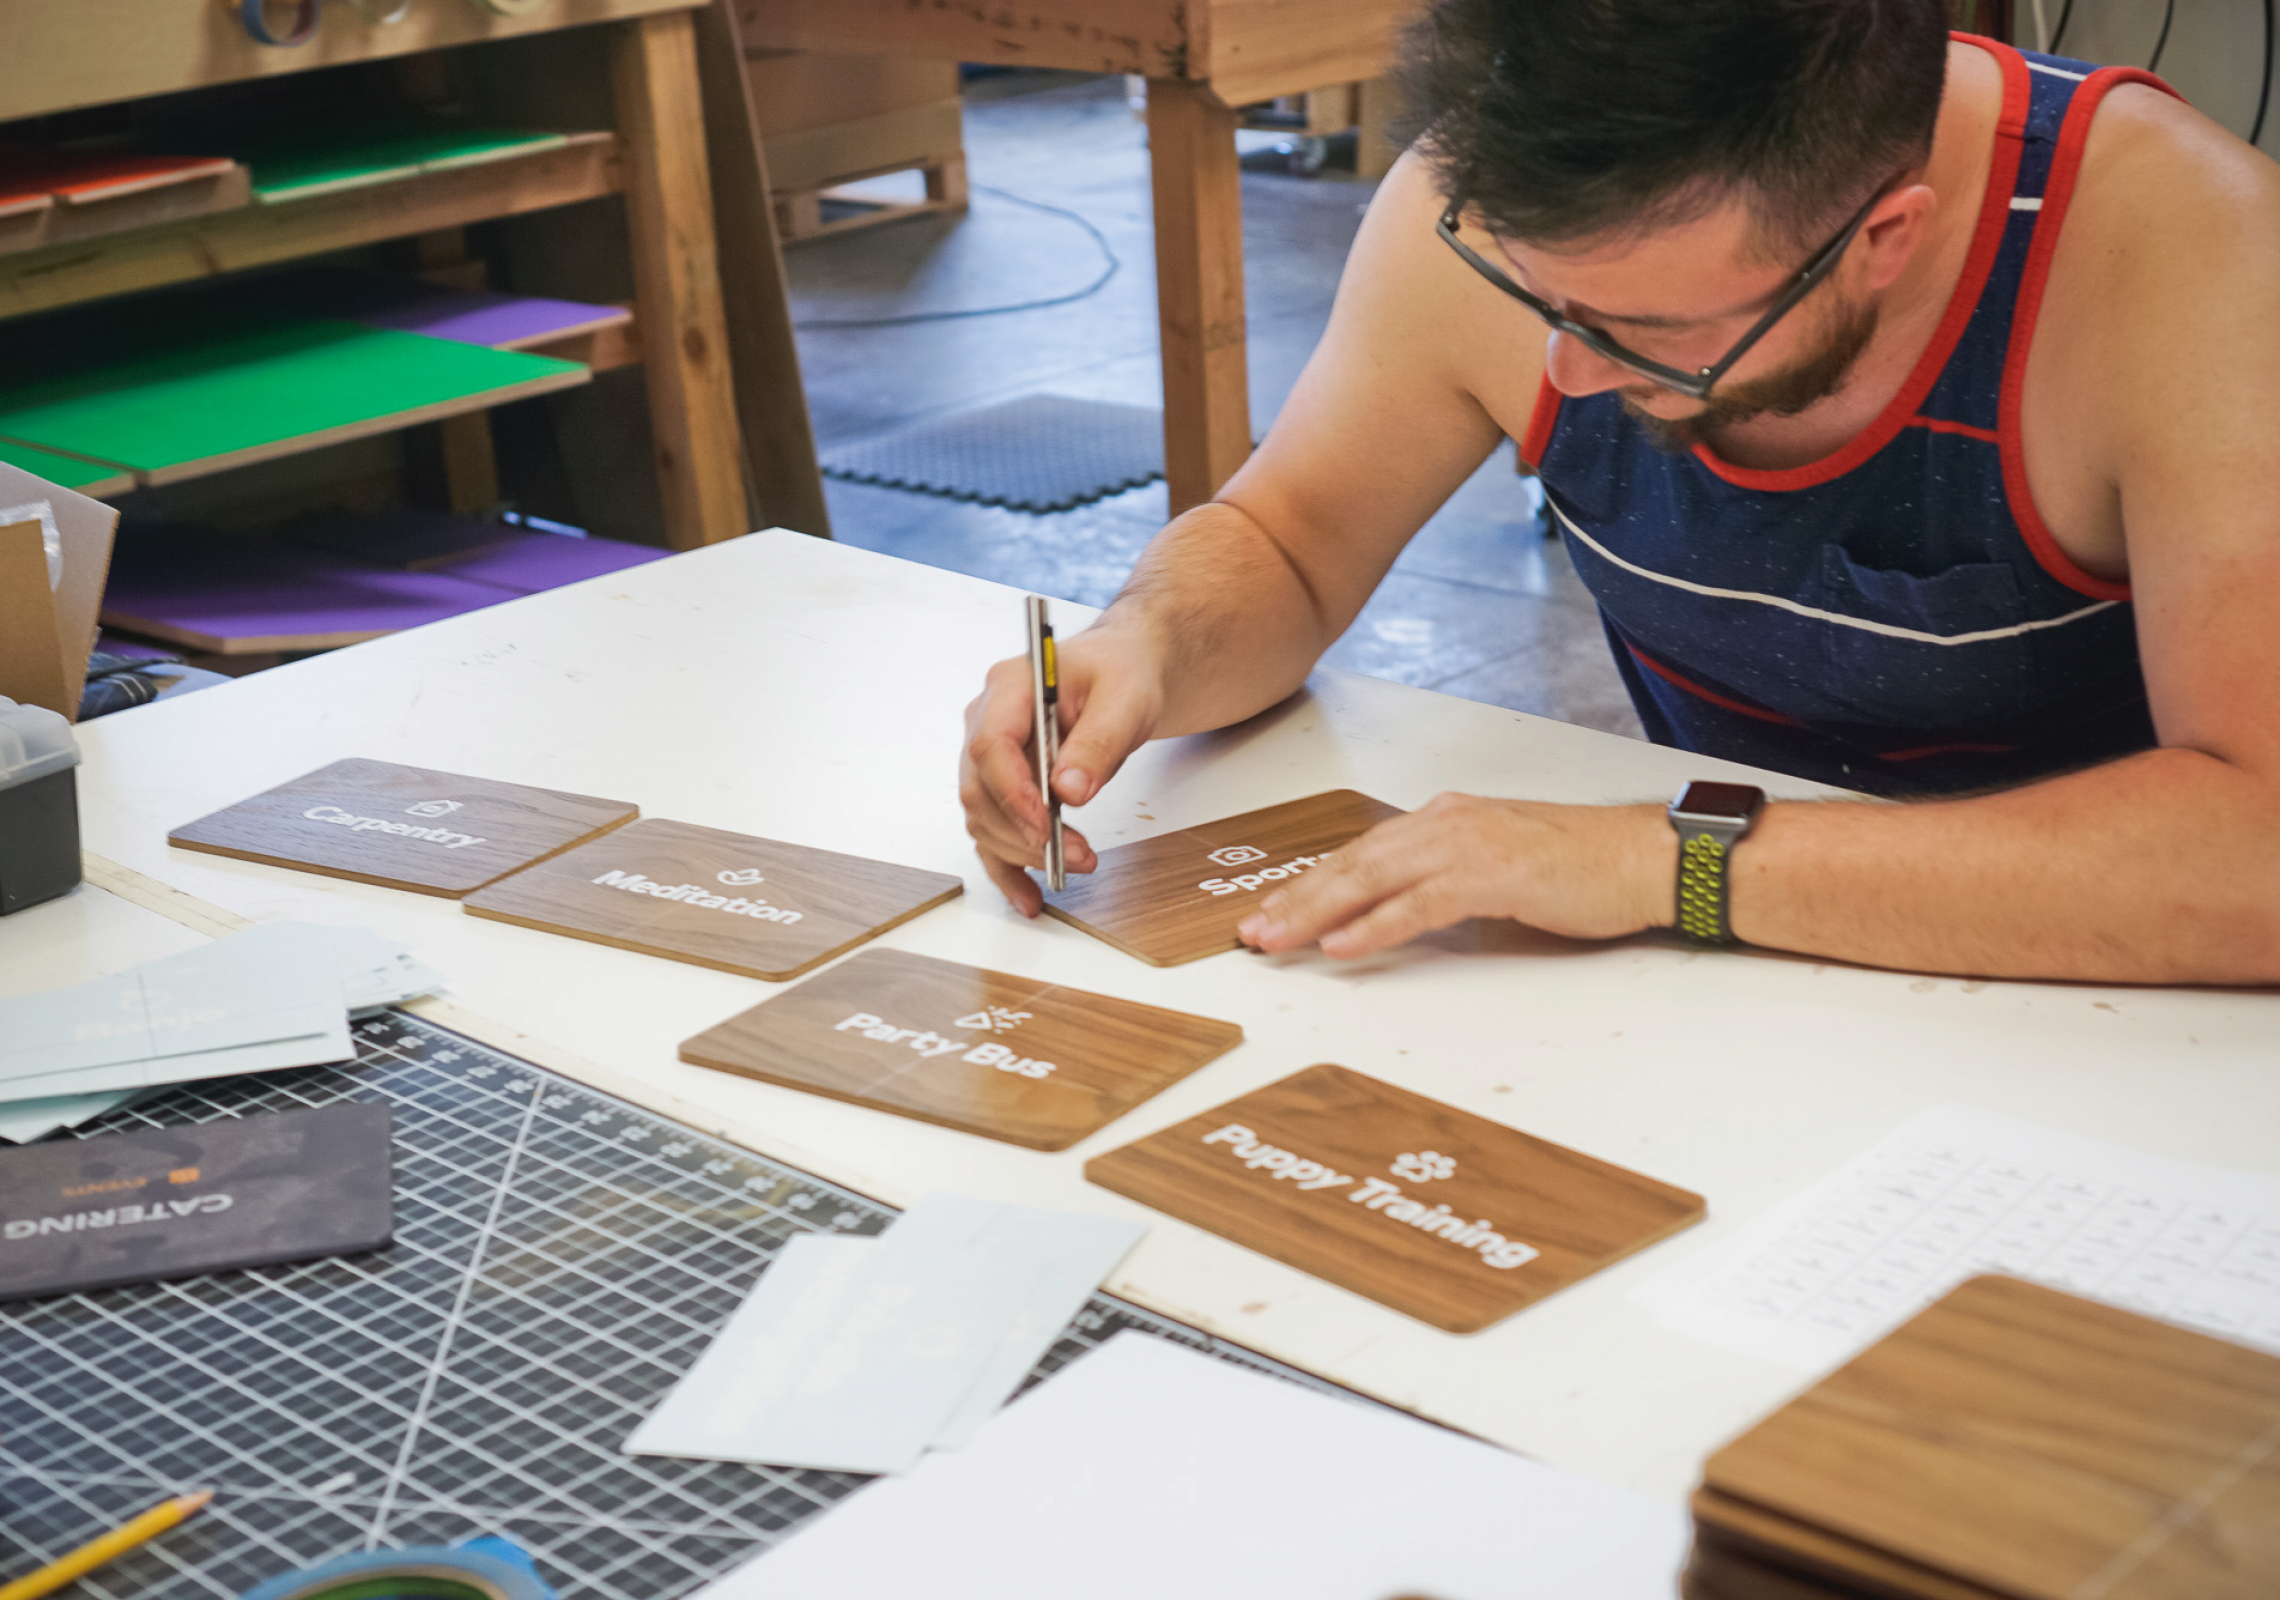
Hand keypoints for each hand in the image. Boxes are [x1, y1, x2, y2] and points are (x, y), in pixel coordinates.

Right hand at [959, 627, 1165, 915]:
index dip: (1013, 793)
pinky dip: (1007, 868)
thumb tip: (1069, 792)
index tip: (1045, 827)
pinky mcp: (1001, 785)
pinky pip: (992, 833)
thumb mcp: (1125, 699)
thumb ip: (1099, 741)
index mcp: (1009, 686)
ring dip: (1022, 852)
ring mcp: (987, 755)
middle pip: (980, 789)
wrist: (1119, 674)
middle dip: (1023, 832)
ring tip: (1077, 864)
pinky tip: (1027, 897)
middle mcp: (985, 719)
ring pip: (983, 818)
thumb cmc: (1119, 675)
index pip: (991, 745)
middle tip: (1077, 855)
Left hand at [1235, 793, 1675, 956]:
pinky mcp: (1494, 874)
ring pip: (1374, 878)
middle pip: (1354, 862)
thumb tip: (1401, 914)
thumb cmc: (1584, 866)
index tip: (1274, 909)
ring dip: (1319, 911)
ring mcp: (1469, 845)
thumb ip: (1448, 882)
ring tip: (1279, 938)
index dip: (1312, 882)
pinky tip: (1343, 944)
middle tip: (1254, 930)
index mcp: (1446, 819)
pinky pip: (1420, 903)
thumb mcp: (1499, 868)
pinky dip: (1376, 925)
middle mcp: (1448, 822)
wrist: (1645, 857)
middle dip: (1297, 897)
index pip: (1363, 852)